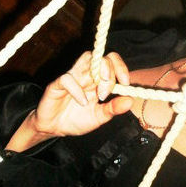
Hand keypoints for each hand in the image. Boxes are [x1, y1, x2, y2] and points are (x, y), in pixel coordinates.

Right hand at [5, 51, 131, 150]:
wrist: (54, 129)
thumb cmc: (76, 119)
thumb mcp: (99, 117)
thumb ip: (113, 109)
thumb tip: (130, 101)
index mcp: (97, 79)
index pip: (110, 60)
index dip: (120, 67)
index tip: (125, 84)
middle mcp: (85, 74)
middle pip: (100, 57)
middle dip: (109, 72)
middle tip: (107, 93)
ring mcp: (72, 77)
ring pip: (86, 59)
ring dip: (97, 74)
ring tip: (100, 95)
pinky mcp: (56, 85)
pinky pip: (67, 79)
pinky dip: (78, 90)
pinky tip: (83, 102)